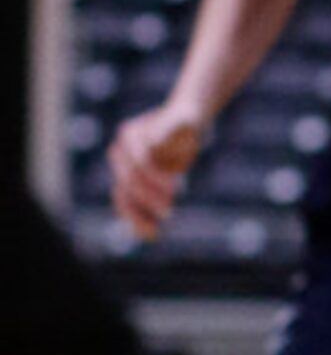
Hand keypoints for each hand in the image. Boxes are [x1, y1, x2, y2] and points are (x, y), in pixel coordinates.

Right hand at [108, 102, 204, 240]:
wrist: (184, 121)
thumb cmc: (186, 120)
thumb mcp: (185, 120)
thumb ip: (170, 129)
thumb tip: (156, 146)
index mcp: (131, 134)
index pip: (140, 161)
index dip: (155, 177)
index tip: (175, 188)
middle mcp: (120, 151)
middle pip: (129, 180)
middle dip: (148, 198)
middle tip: (170, 211)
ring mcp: (122, 168)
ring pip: (122, 196)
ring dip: (137, 215)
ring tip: (153, 233)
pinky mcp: (128, 181)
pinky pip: (127, 203)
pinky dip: (135, 219)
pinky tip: (148, 234)